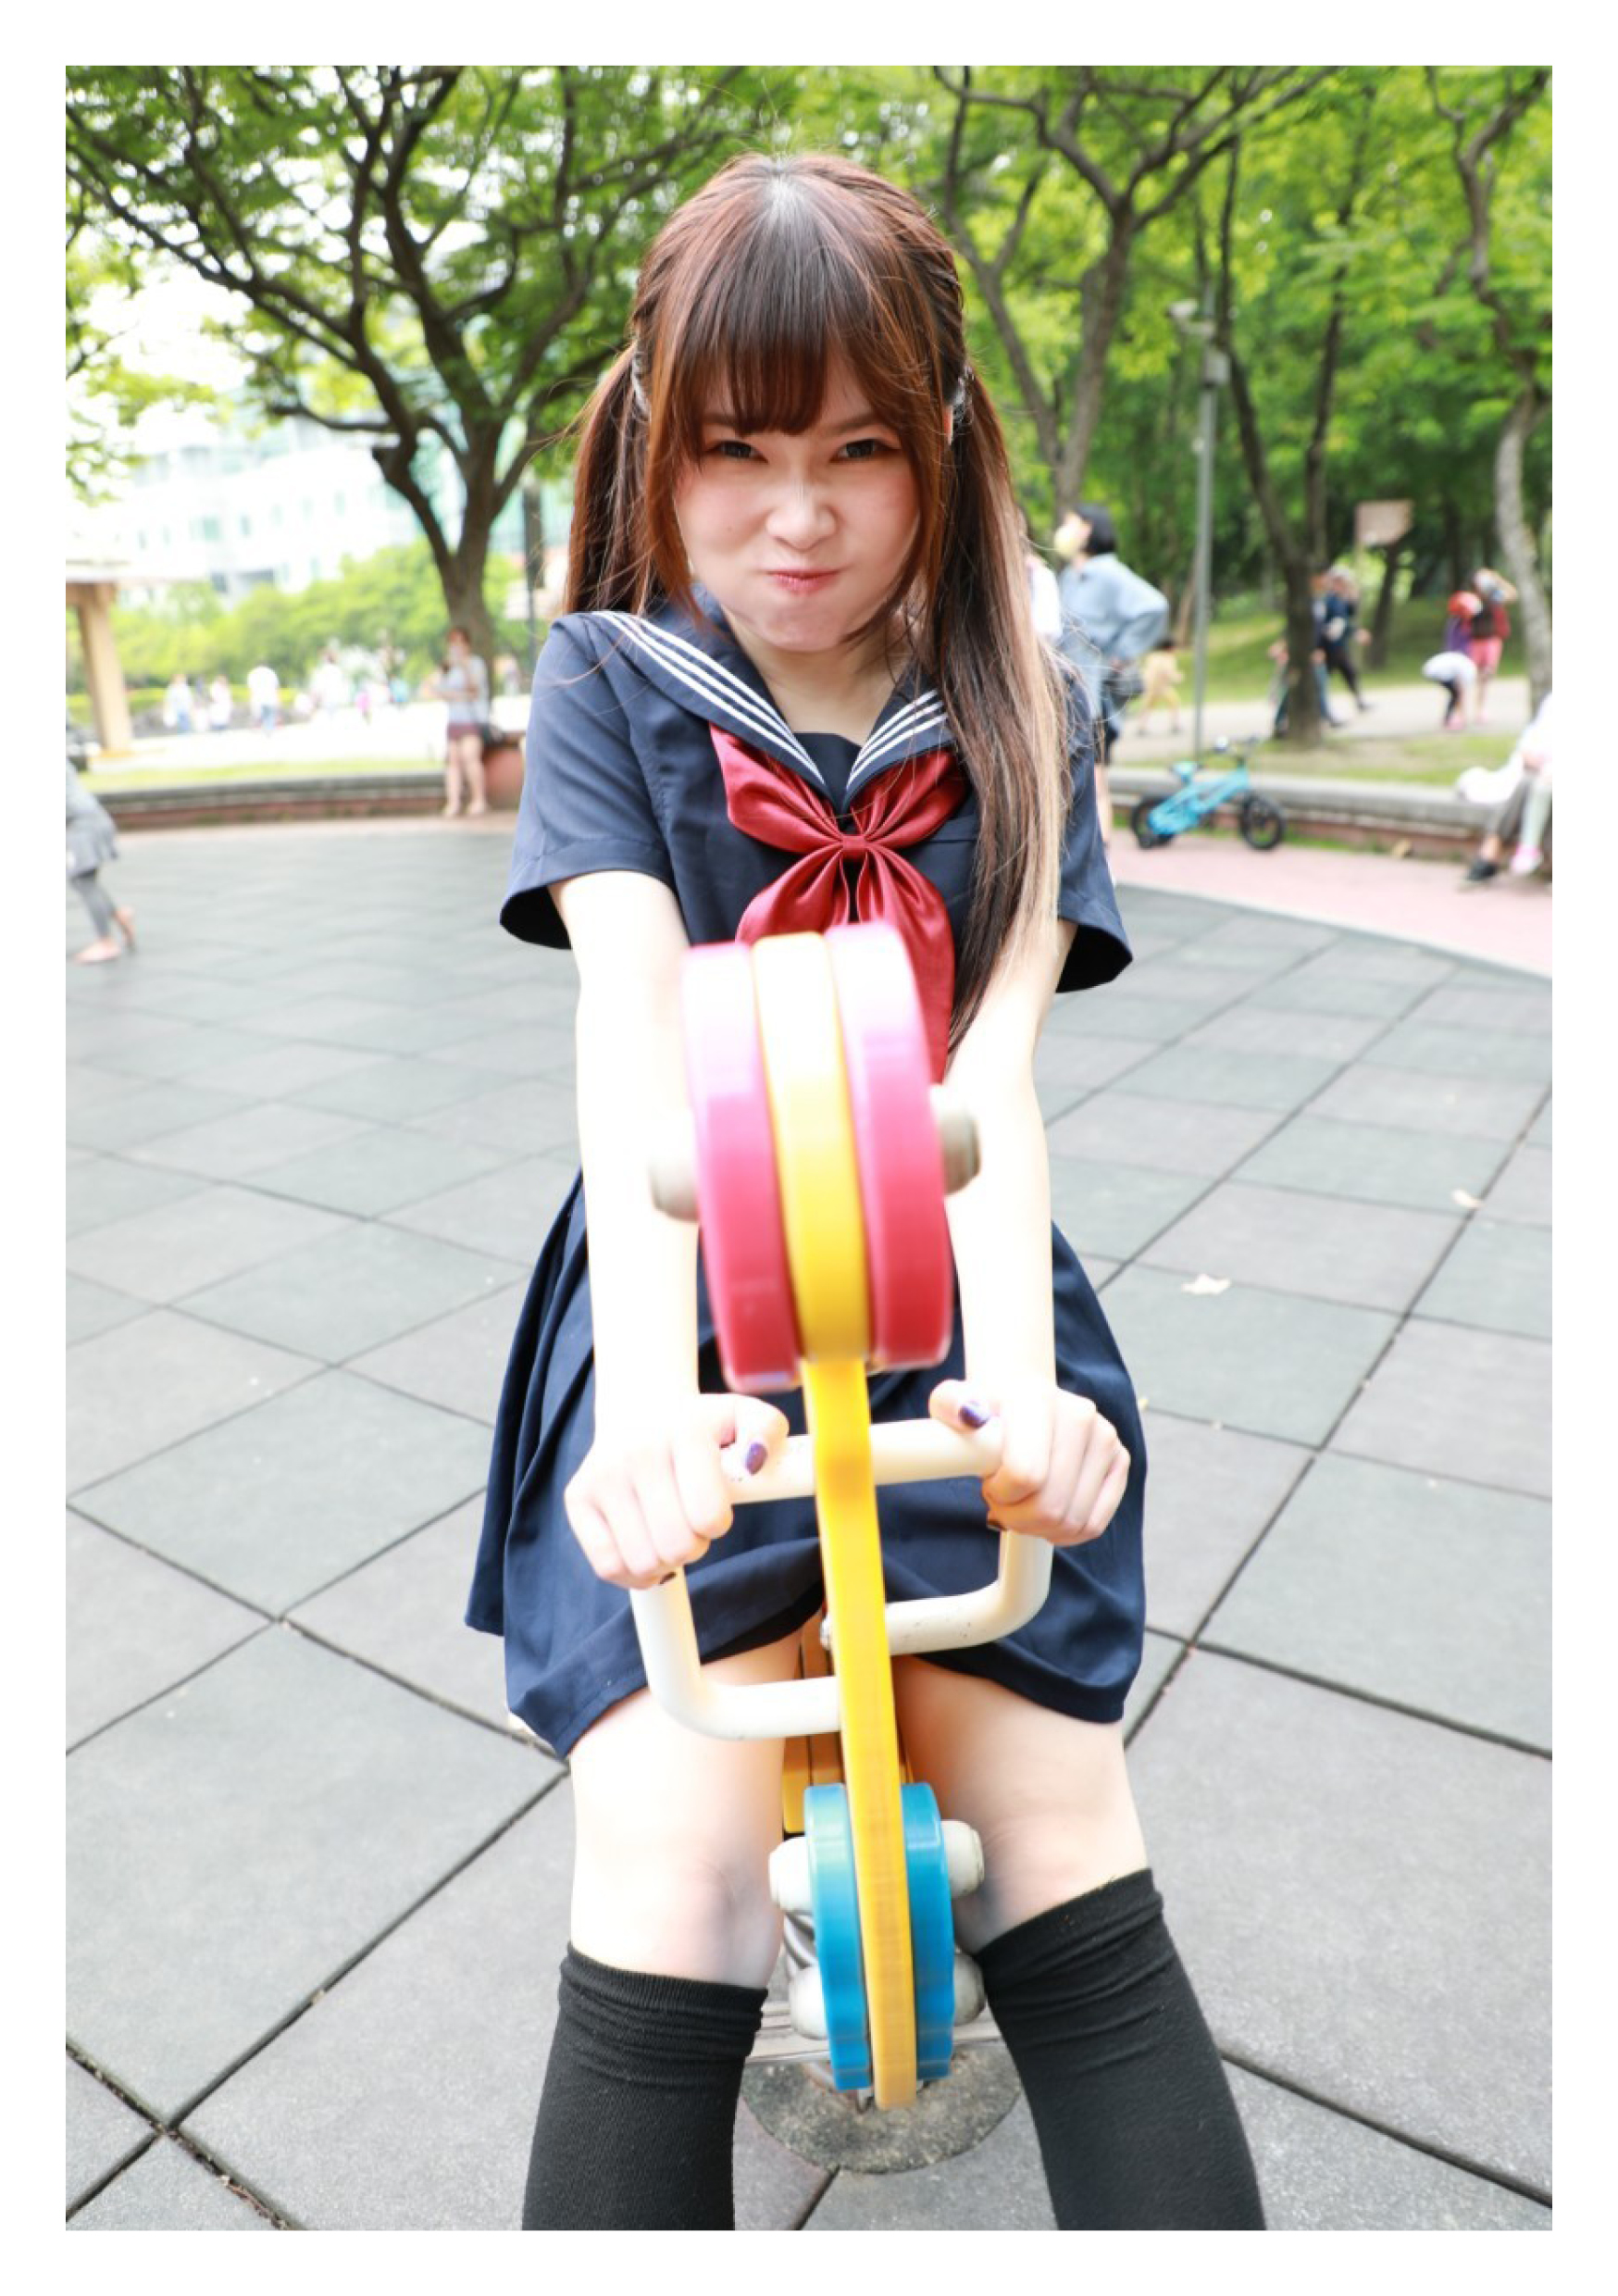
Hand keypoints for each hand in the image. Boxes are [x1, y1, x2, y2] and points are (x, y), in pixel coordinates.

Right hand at [565, 1394, 789, 1589]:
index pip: (709, 1517)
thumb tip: (755, 1461)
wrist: (641, 1412)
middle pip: (677, 1547)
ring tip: (666, 1528)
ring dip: (664, 1559)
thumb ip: (769, 1433)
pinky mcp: (577, 1498)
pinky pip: (609, 1567)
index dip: (717, 1523)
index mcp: (684, 1433)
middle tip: (690, 1521)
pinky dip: (633, 1571)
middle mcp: (637, 1452)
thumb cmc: (701, 1427)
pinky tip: (644, 1545)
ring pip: (644, 1562)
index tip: (713, 1507)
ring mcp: (602, 1476)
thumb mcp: (744, 1417)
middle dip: (693, 1545)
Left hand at [928, 1376, 1129, 1546]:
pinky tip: (1045, 1516)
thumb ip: (949, 1405)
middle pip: (1049, 1507)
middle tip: (1001, 1500)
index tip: (989, 1482)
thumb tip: (968, 1415)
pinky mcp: (1120, 1461)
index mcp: (1039, 1399)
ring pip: (1071, 1522)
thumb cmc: (985, 1413)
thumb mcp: (952, 1405)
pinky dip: (1064, 1533)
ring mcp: (1106, 1438)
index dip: (1001, 1494)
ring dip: (1037, 1527)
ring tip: (1021, 1504)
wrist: (1020, 1404)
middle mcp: (1081, 1415)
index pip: (1026, 1476)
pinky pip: (1093, 1525)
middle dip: (1016, 1516)